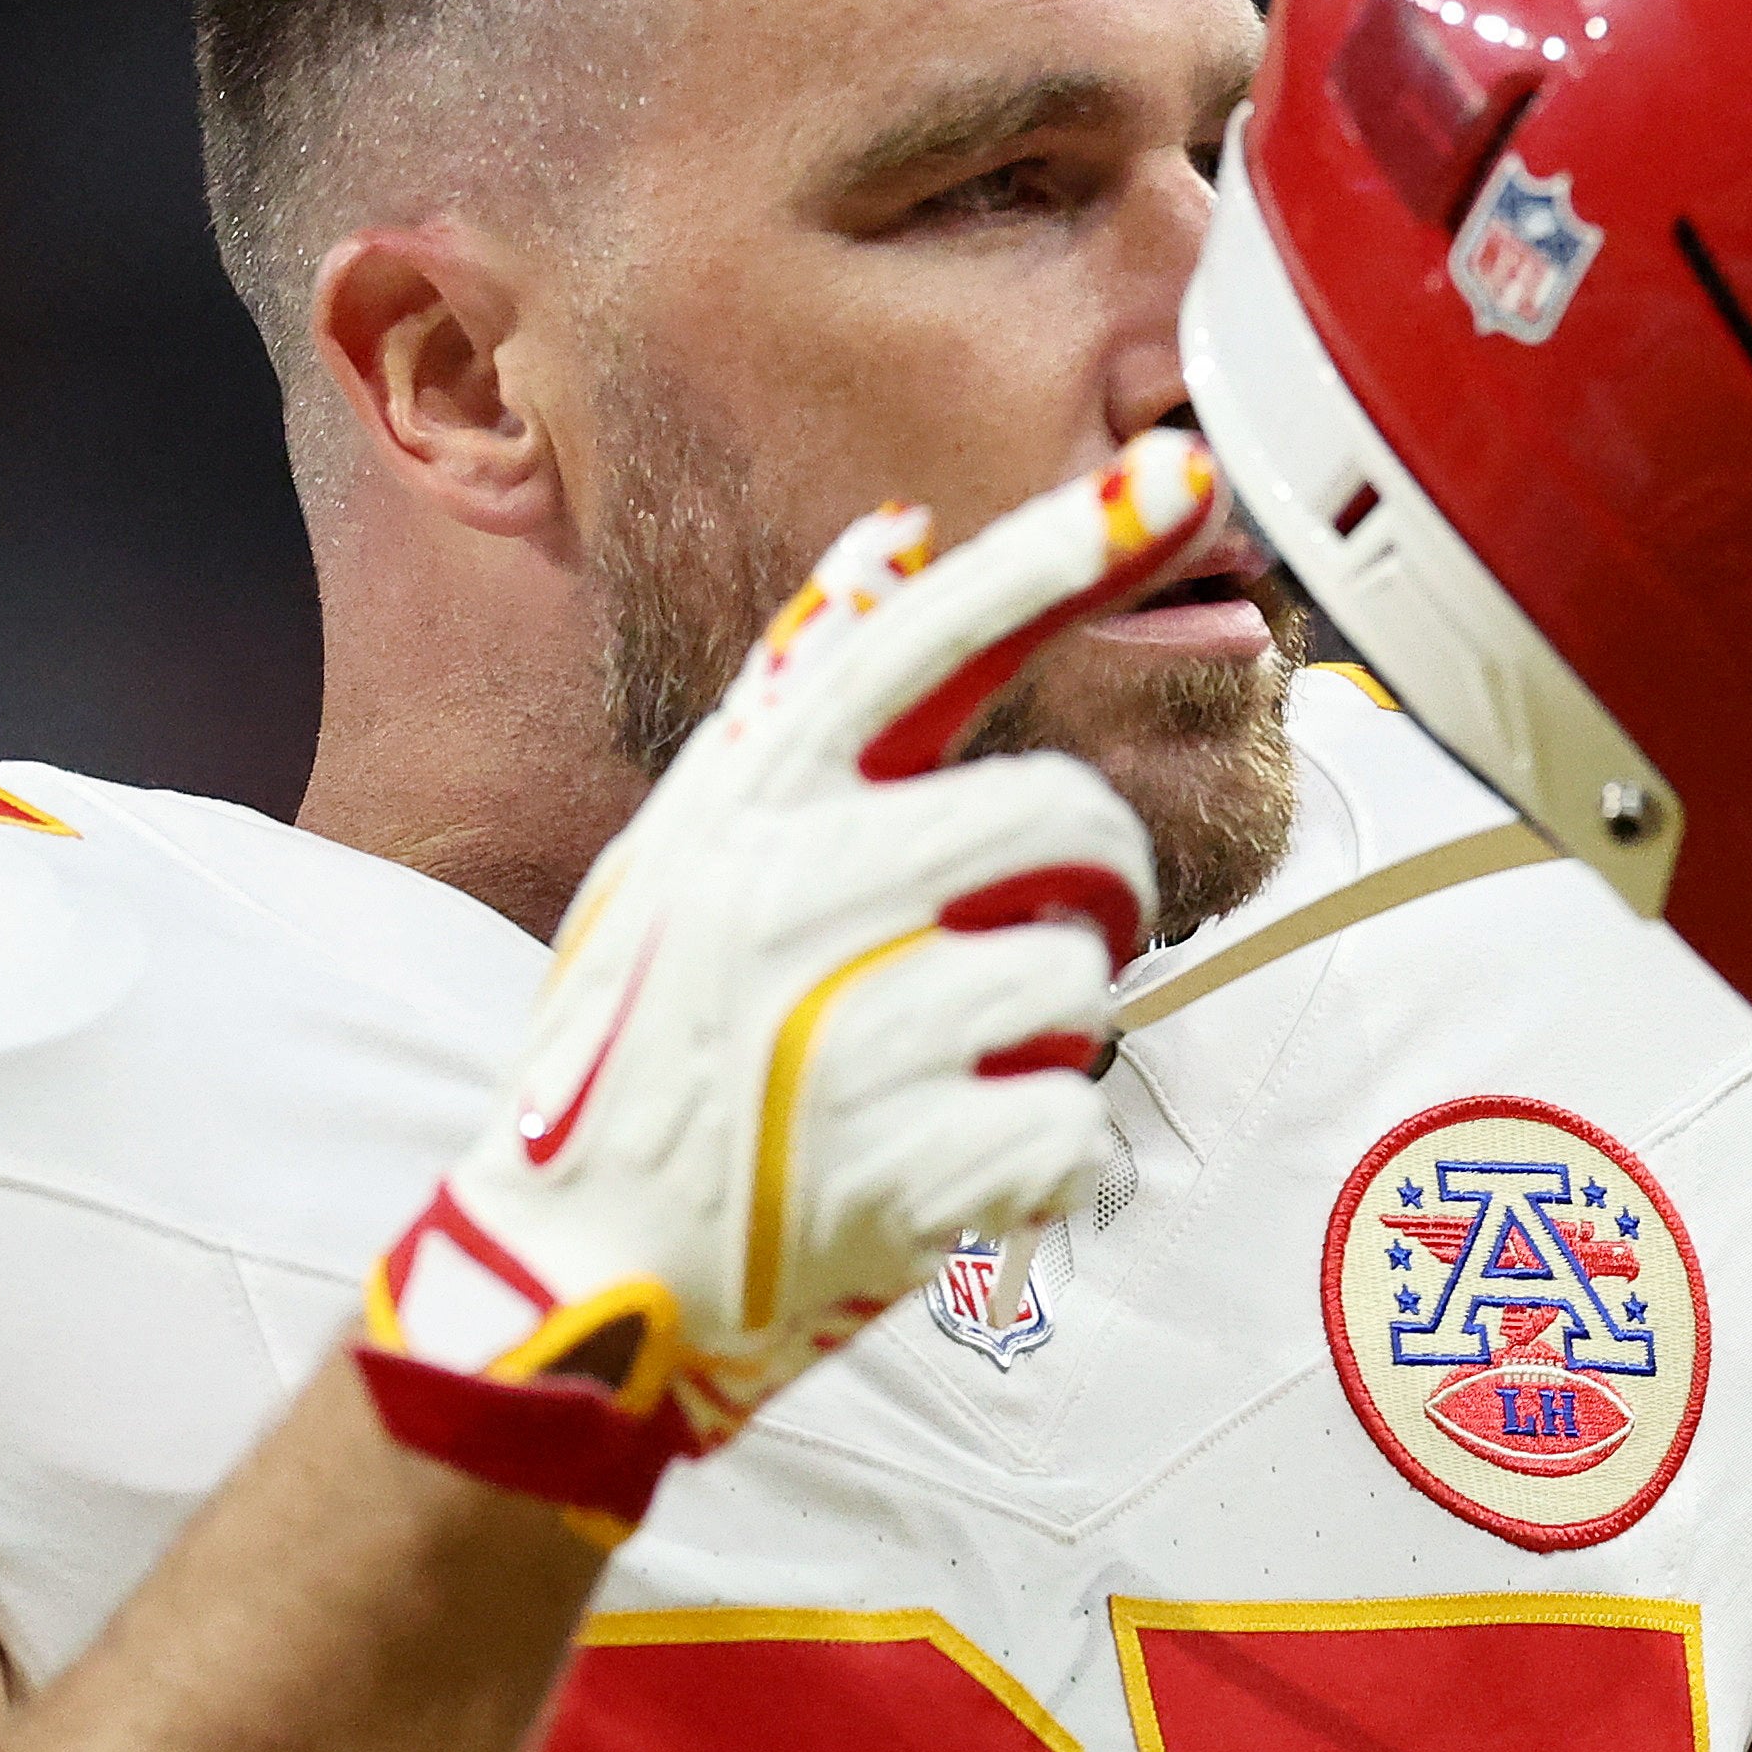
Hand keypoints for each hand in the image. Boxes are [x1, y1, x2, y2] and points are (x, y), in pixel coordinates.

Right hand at [359, 433, 1215, 1507]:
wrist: (577, 1271)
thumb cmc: (644, 1051)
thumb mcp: (681, 857)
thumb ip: (793, 703)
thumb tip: (897, 538)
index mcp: (744, 810)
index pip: (918, 647)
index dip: (1053, 557)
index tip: (1174, 480)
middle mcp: (793, 900)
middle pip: (1071, 820)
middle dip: (1092, 889)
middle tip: (1026, 945)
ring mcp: (848, 1036)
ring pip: (1085, 985)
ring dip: (1047, 1044)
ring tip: (937, 1080)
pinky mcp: (904, 1170)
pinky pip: (1078, 1128)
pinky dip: (1043, 1168)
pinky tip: (949, 1178)